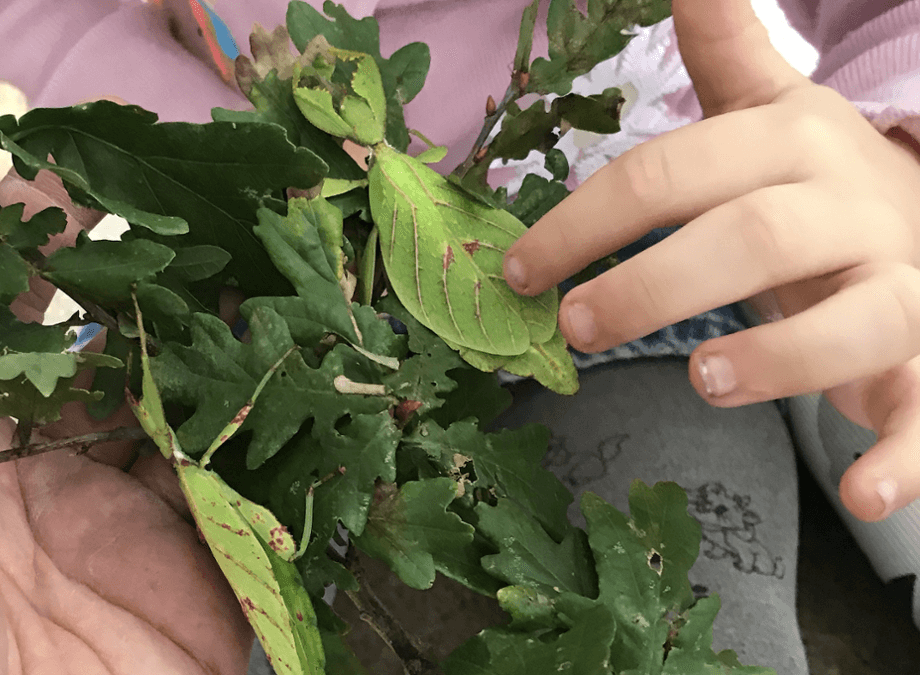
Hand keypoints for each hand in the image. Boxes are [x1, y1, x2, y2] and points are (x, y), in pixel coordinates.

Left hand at [0, 171, 251, 673]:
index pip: (3, 324)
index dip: (38, 244)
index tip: (82, 166)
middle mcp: (34, 494)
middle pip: (110, 366)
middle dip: (156, 286)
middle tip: (206, 198)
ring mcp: (119, 547)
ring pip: (191, 425)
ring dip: (228, 348)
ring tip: (269, 256)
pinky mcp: (192, 607)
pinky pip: (248, 514)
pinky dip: (279, 443)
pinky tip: (306, 363)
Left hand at [502, 0, 919, 521]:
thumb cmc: (820, 187)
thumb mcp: (775, 112)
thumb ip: (724, 53)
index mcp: (791, 145)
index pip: (675, 170)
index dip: (586, 220)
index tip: (517, 268)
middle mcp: (848, 208)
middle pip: (751, 238)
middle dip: (655, 283)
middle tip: (577, 326)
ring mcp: (902, 285)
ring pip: (854, 318)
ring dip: (775, 357)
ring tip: (702, 382)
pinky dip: (901, 455)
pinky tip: (859, 493)